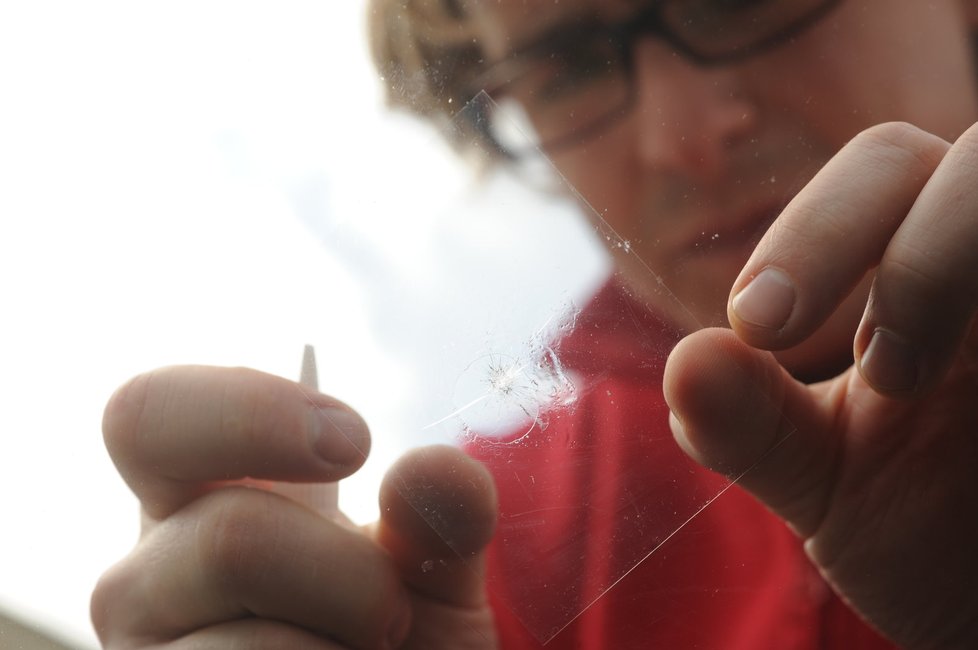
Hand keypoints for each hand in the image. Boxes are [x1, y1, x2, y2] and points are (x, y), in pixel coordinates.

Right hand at [91, 365, 497, 648]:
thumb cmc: (397, 626)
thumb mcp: (432, 562)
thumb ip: (440, 510)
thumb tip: (431, 467)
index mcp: (198, 495)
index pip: (147, 417)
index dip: (250, 415)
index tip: (352, 444)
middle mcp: (149, 571)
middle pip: (229, 538)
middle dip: (346, 574)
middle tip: (390, 609)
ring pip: (258, 640)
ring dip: (348, 646)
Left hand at [664, 122, 977, 648]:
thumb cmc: (927, 528)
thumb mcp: (824, 478)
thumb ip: (751, 423)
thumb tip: (682, 364)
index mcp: (929, 260)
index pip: (884, 171)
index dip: (814, 229)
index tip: (754, 324)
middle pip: (972, 160)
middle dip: (904, 249)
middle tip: (853, 360)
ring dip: (952, 267)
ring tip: (898, 379)